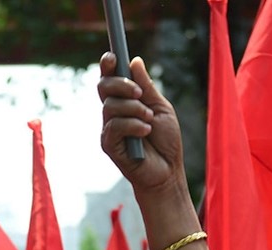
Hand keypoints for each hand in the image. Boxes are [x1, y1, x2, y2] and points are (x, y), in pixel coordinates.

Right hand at [98, 51, 182, 194]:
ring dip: (134, 109)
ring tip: (149, 120)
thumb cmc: (166, 142)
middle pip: (104, 87)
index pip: (110, 79)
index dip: (107, 66)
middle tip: (141, 94)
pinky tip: (145, 132)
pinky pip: (114, 125)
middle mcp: (113, 114)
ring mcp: (109, 129)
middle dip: (122, 85)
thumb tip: (134, 61)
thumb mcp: (161, 108)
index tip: (112, 56)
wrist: (167, 171)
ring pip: (110, 105)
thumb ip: (147, 87)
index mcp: (124, 102)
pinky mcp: (108, 145)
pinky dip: (133, 125)